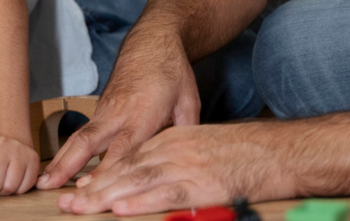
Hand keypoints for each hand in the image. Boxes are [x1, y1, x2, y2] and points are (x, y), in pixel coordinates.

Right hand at [37, 25, 199, 189]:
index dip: (108, 169)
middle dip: (68, 166)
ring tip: (43, 182)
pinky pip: (83, 134)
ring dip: (61, 161)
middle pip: (89, 142)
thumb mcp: (189, 101)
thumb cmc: (171, 71)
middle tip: (48, 185)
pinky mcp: (100, 109)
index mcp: (143, 112)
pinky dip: (68, 152)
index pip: (124, 147)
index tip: (93, 188)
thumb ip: (184, 134)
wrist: (151, 41)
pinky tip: (58, 170)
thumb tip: (183, 161)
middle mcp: (118, 112)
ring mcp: (105, 110)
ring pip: (79, 138)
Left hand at [57, 121, 293, 215]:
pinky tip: (121, 208)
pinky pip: (167, 194)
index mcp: (173, 139)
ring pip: (138, 181)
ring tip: (81, 207)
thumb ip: (177, 158)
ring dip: (106, 196)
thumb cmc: (247, 153)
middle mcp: (174, 149)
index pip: (129, 157)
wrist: (282, 150)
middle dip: (94, 187)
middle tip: (67, 202)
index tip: (79, 187)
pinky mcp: (203, 184)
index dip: (102, 174)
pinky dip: (142, 202)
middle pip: (126, 169)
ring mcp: (188, 165)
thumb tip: (153, 178)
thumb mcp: (203, 146)